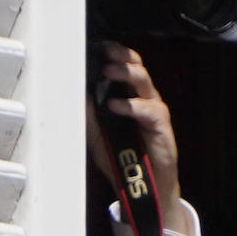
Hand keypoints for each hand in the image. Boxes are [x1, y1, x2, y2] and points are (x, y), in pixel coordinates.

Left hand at [85, 42, 194, 235]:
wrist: (144, 188)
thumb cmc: (124, 159)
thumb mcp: (98, 135)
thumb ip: (89, 116)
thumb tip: (74, 94)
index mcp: (131, 99)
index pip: (126, 69)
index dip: (115, 55)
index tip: (99, 46)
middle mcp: (144, 102)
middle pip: (138, 69)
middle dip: (123, 56)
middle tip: (107, 51)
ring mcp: (155, 113)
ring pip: (145, 84)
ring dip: (127, 74)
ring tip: (110, 70)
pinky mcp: (162, 128)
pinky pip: (150, 111)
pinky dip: (133, 106)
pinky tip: (117, 105)